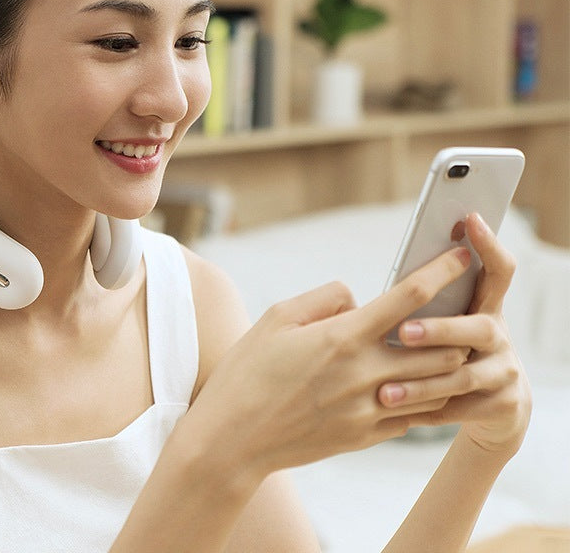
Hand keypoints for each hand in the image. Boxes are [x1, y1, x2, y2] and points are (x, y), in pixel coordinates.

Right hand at [191, 246, 474, 480]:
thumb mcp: (277, 318)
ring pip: (438, 385)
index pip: (408, 296)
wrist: (234, 439)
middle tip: (460, 307)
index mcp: (342, 337)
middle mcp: (364, 374)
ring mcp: (370, 410)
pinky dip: (426, 394)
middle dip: (457, 324)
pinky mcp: (367, 436)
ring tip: (448, 345)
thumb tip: (357, 300)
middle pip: (441, 346)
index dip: (440, 271)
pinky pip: (416, 415)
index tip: (460, 255)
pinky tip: (419, 382)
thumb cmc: (248, 371)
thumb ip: (324, 299)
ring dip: (448, 363)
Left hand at [378, 213, 531, 456]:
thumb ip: (422, 299)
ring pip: (465, 376)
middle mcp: (499, 334)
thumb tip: (389, 280)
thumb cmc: (443, 347)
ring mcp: (504, 370)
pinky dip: (427, 411)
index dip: (488, 244)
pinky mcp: (503, 405)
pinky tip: (395, 414)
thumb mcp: (442, 318)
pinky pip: (461, 409)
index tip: (469, 219)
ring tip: (384, 392)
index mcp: (483, 305)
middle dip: (440, 329)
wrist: (489, 407)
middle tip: (402, 331)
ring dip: (422, 382)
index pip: (497, 270)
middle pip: (480, 327)